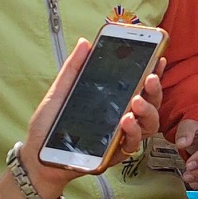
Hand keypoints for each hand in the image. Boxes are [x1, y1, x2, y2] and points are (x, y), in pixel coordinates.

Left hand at [20, 39, 163, 198]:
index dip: (153, 73)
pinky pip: (133, 144)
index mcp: (113, 102)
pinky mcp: (115, 154)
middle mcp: (122, 119)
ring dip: (148, 112)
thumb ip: (74, 68)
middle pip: (151, 105)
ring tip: (137, 102)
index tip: (159, 59)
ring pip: (149, 125)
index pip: (140, 87)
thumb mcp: (60, 91)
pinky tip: (126, 121)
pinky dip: (133, 132)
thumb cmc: (50, 125)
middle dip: (155, 90)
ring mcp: (121, 137)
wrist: (38, 155)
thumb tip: (84, 43)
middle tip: (149, 79)